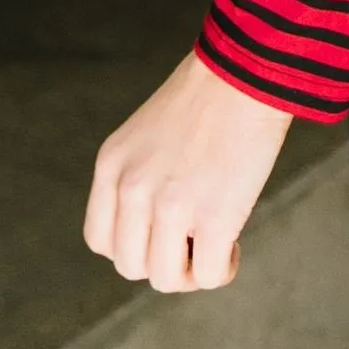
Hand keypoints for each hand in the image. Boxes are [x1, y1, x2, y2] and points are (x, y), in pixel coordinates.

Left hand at [83, 52, 293, 293]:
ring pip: (166, 279)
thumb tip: (158, 230)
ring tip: (215, 244)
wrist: (248, 68)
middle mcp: (132, 189)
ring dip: (191, 272)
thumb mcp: (148, 133)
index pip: (101, 240)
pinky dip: (221, 270)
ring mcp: (170, 206)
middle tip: (194, 239)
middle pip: (131, 266)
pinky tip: (233, 246)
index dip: (133, 247)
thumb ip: (141, 175)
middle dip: (164, 261)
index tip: (163, 233)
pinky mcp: (213, 217)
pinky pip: (207, 276)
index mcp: (112, 165)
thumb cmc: (210, 93)